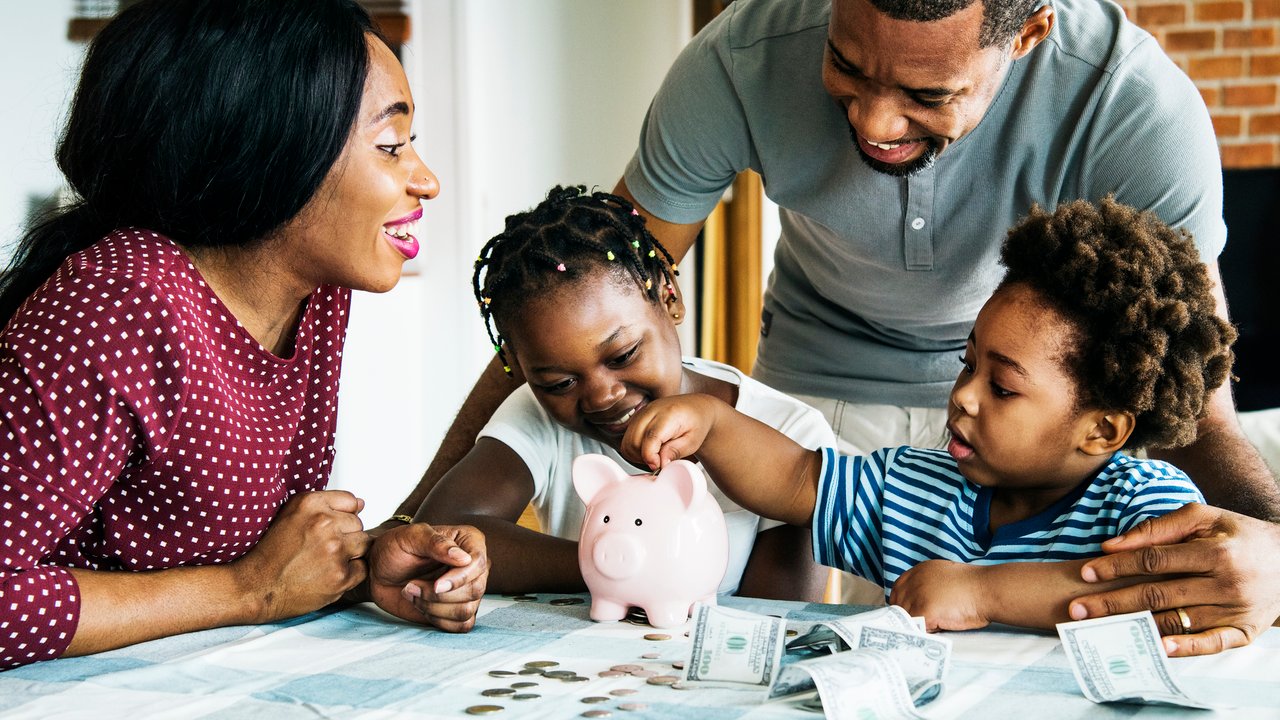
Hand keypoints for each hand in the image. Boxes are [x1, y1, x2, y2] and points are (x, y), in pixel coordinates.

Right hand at [233, 490, 369, 621]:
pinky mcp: (341, 575)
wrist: (256, 587)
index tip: (327, 528)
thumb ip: (327, 504)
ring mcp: (334, 550)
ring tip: (326, 561)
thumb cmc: (272, 553)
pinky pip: (362, 568)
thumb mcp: (291, 514)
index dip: (341, 517)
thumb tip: (361, 504)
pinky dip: (350, 574)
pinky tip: (328, 574)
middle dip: (345, 536)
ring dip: (350, 553)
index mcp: (310, 504)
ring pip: (363, 544)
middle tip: (322, 549)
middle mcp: (324, 524)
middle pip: (358, 524)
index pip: (351, 502)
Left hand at [365, 522, 488, 631]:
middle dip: (439, 595)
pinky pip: (462, 625)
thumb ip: (436, 543)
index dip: (459, 578)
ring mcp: (467, 589)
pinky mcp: (458, 610)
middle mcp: (473, 566)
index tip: (436, 585)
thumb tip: (464, 558)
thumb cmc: (394, 549)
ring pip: (467, 610)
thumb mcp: (410, 537)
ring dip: (434, 608)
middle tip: (412, 585)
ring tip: (413, 593)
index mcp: (468, 541)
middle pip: (475, 590)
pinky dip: (438, 620)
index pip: (478, 562)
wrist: (378, 572)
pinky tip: (421, 606)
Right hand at [621, 394, 718, 469]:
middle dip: (643, 458)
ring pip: (627, 442)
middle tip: (659, 463)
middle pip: (634, 441)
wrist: (695, 409)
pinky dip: (634, 450)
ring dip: (637, 455)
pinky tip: (648, 451)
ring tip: (654, 457)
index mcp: (669, 414)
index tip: (658, 466)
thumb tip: (660, 463)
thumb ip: (675, 451)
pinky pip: (626, 439)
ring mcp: (641, 414)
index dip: (650, 456)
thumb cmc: (696, 423)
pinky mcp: (636, 418)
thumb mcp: (692, 441)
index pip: (650, 437)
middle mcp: (651, 411)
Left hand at [889, 560, 989, 630]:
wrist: (988, 589)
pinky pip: (917, 628)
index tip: (909, 614)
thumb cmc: (974, 586)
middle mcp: (914, 581)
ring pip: (906, 618)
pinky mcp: (924, 611)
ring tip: (936, 624)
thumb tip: (918, 602)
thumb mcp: (944, 576)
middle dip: (908, 616)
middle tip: (923, 624)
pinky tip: (940, 627)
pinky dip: (926, 632)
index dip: (902, 604)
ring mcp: (917, 595)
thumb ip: (928, 584)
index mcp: (919, 571)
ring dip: (918, 625)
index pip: (897, 590)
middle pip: (898, 605)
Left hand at [1070, 503, 1279, 656]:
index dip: (1117, 566)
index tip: (1086, 572)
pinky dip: (1183, 649)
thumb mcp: (1203, 517)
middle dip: (1112, 602)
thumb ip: (1157, 528)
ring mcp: (1236, 611)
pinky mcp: (1244, 632)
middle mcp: (1226, 583)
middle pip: (1158, 594)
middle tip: (1077, 608)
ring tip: (1100, 629)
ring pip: (1176, 620)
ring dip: (1134, 626)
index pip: (1154, 560)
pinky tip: (1155, 648)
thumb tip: (1111, 545)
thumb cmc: (1236, 535)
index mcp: (1215, 552)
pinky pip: (1210, 644)